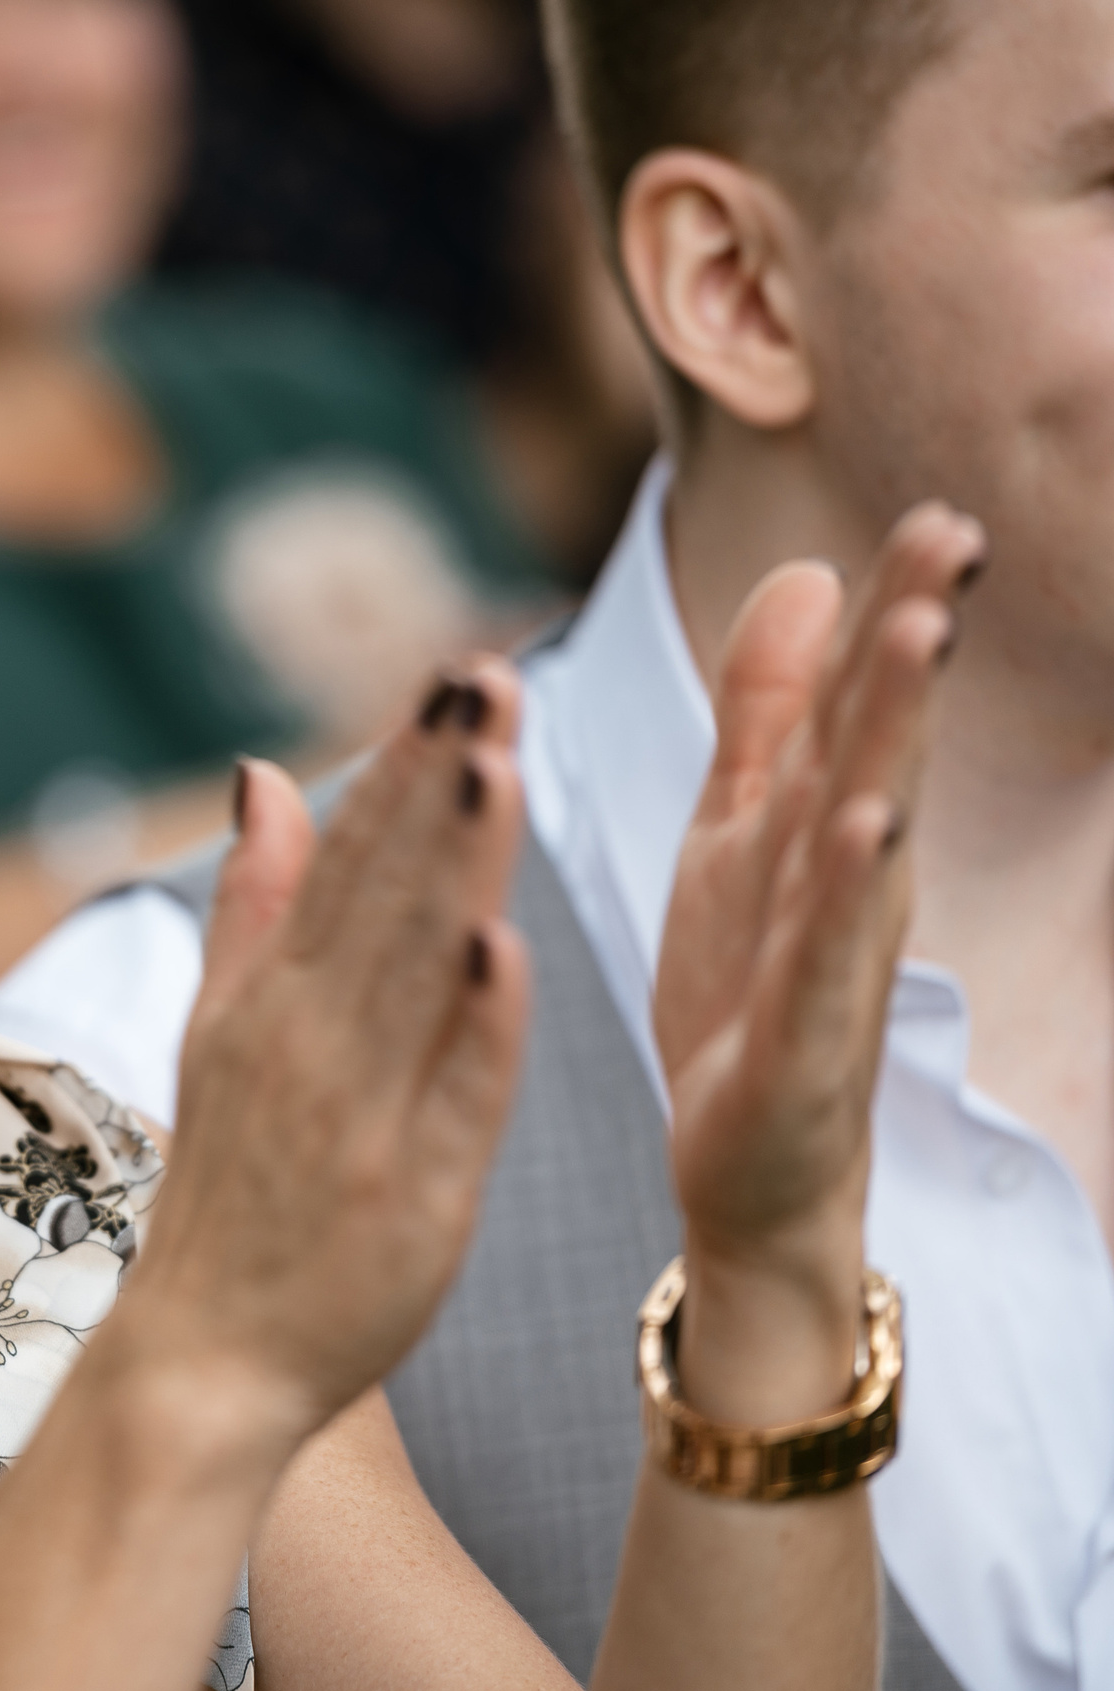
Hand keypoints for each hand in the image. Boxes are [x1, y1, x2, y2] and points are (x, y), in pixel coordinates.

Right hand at [140, 657, 530, 1444]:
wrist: (208, 1360)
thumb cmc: (230, 1194)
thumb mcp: (221, 1037)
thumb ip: (255, 907)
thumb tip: (268, 775)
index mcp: (268, 1004)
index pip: (346, 861)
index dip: (402, 763)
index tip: (455, 669)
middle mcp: (307, 1046)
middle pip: (381, 895)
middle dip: (435, 780)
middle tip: (486, 671)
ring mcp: (360, 1120)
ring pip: (412, 975)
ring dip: (450, 868)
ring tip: (490, 763)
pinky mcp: (416, 1198)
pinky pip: (448, 1100)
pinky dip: (471, 1027)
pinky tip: (497, 947)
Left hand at [654, 504, 982, 1420]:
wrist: (749, 1174)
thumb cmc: (750, 993)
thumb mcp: (740, 836)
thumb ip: (769, 715)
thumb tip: (806, 574)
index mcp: (819, 831)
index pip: (859, 706)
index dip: (895, 609)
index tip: (935, 514)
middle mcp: (842, 887)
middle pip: (879, 747)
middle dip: (911, 643)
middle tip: (952, 537)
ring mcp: (827, 962)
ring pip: (865, 833)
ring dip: (893, 737)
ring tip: (918, 637)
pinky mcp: (796, 1044)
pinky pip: (822, 958)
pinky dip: (844, 891)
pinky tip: (870, 824)